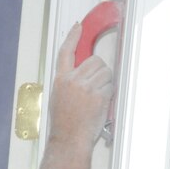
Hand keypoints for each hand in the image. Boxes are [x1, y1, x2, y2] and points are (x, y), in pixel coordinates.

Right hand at [48, 23, 113, 145]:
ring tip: (96, 97)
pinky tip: (99, 104)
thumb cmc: (65, 124)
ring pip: (106, 72)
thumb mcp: (59, 98)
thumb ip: (70, 82)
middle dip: (100, 71)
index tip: (78, 28)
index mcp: (61, 80)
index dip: (72, 37)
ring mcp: (86, 88)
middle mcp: (73, 81)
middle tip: (96, 85)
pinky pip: (110, 86)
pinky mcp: (98, 95)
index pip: (66, 52)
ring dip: (105, 82)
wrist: (69, 140)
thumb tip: (84, 72)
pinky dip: (108, 94)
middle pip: (95, 60)